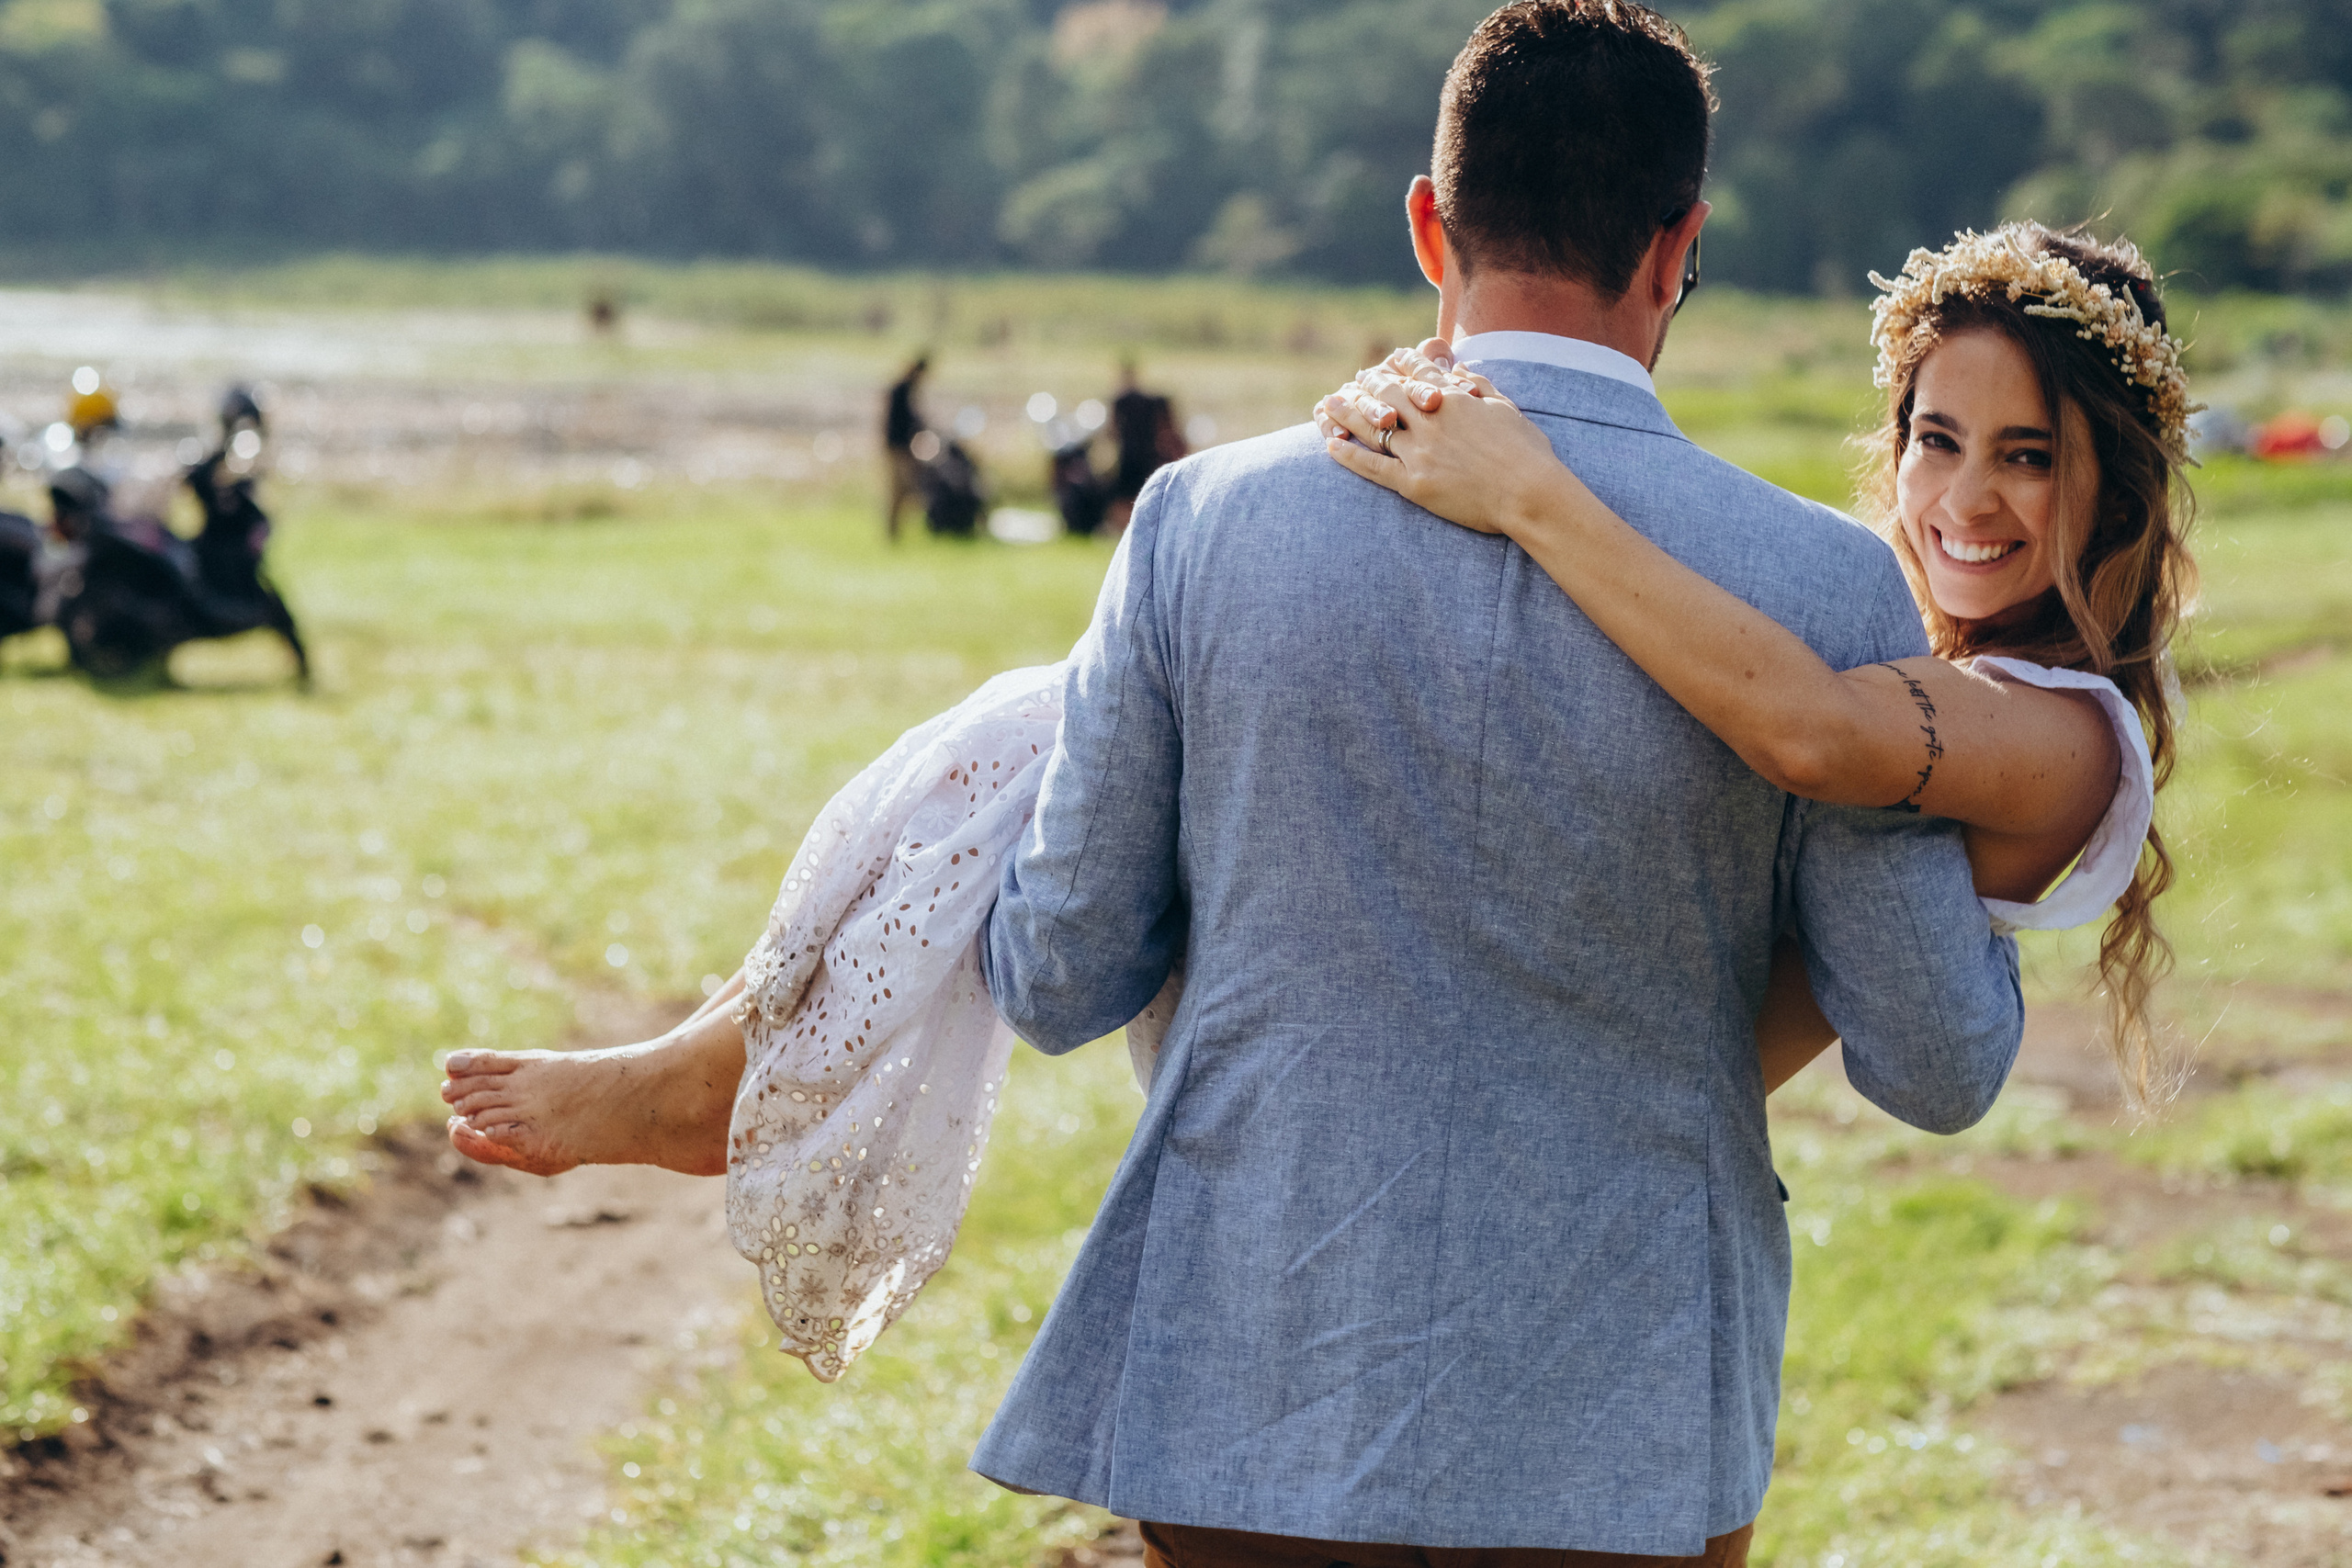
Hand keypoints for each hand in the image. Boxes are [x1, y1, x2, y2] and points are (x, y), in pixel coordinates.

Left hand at [1313, 346, 1564, 538]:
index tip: (1390, 358)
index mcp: (1455, 399)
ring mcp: (1420, 452)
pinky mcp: (1413, 483)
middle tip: (1356, 380)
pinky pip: (1372, 466)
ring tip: (1328, 405)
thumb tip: (1460, 372)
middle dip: (1369, 384)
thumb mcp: (1507, 410)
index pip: (1421, 374)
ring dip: (1347, 413)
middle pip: (1389, 394)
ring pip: (1373, 427)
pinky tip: (1330, 446)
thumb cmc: (1528, 454)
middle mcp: (1431, 420)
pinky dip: (1349, 455)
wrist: (1530, 494)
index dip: (1403, 364)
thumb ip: (1481, 387)